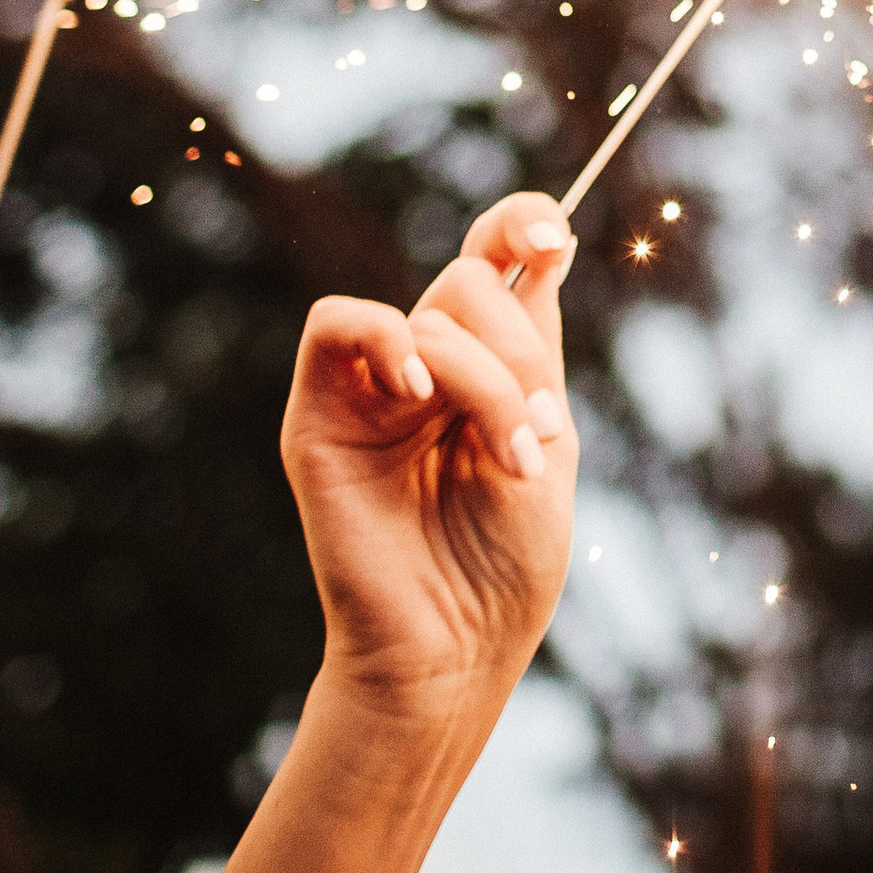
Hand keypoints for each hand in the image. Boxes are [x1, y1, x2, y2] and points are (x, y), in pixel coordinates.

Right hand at [284, 195, 577, 718]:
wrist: (457, 649)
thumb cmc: (509, 563)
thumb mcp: (547, 438)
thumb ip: (535, 349)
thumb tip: (542, 253)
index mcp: (487, 365)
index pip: (492, 256)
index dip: (520, 223)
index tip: (554, 240)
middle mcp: (427, 366)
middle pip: (471, 282)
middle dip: (522, 351)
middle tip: (536, 432)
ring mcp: (372, 389)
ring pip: (429, 312)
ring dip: (486, 381)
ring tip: (506, 458)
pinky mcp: (318, 417)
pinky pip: (336, 323)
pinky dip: (387, 340)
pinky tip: (421, 395)